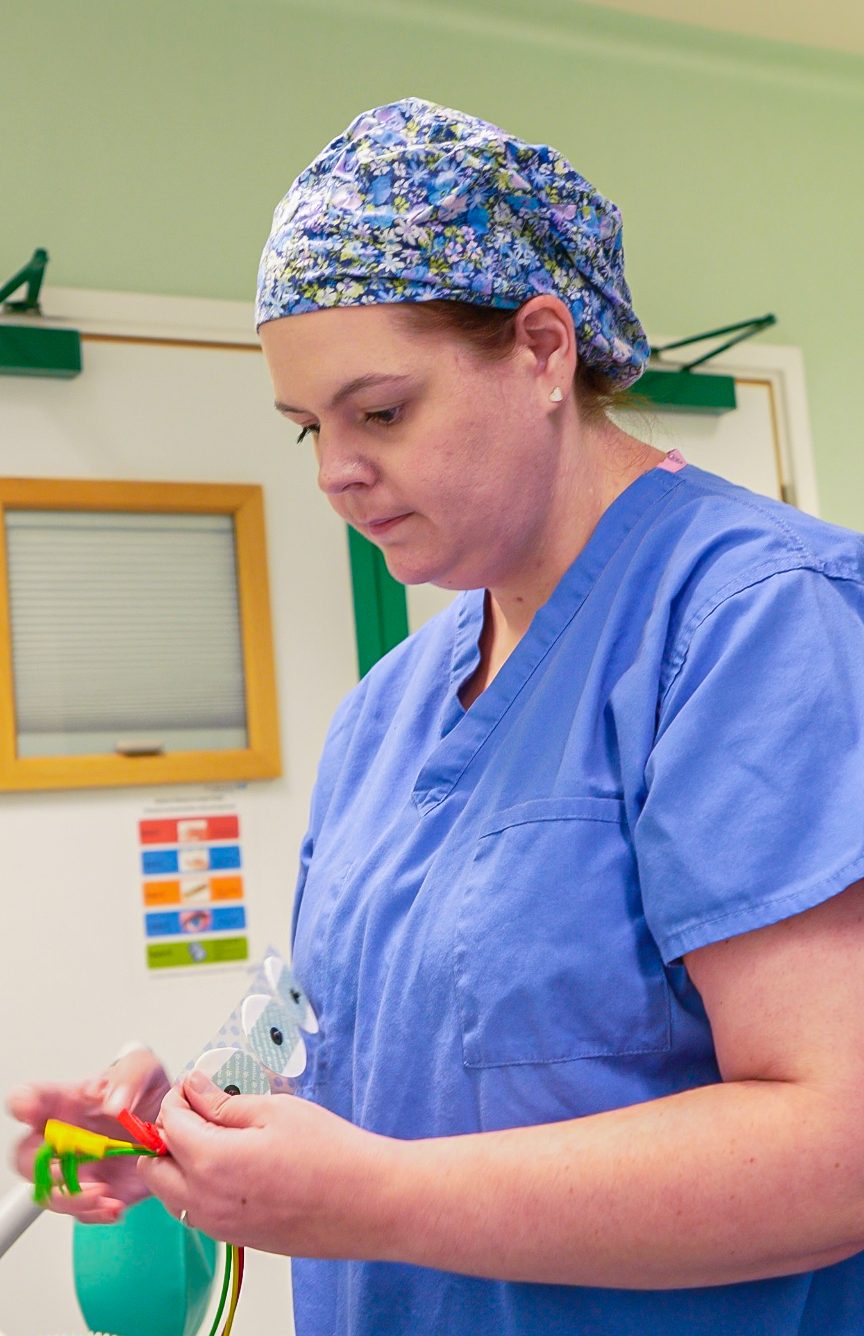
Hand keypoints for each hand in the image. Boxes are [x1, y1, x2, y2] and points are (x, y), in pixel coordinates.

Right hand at [6, 1046, 169, 1223]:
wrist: (174, 1124)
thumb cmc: (147, 1093)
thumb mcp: (144, 1069)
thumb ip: (129, 1077)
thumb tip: (112, 1104)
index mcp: (66, 1102)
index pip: (30, 1099)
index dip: (23, 1104)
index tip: (29, 1109)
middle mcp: (64, 1138)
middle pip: (26, 1157)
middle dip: (41, 1169)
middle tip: (66, 1169)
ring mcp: (76, 1168)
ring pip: (49, 1193)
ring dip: (71, 1198)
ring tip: (102, 1193)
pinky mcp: (95, 1192)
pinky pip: (81, 1212)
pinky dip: (95, 1213)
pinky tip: (115, 1204)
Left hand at [139, 1071, 396, 1256]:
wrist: (369, 1203)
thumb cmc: (331, 1153)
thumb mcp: (275, 1110)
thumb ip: (224, 1103)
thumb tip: (193, 1090)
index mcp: (211, 1163)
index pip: (168, 1125)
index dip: (177, 1098)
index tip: (194, 1086)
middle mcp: (205, 1203)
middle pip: (154, 1169)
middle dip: (166, 1135)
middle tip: (198, 1111)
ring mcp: (220, 1228)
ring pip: (171, 1196)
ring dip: (178, 1165)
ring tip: (216, 1137)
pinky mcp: (238, 1241)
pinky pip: (196, 1214)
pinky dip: (197, 1189)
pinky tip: (233, 1166)